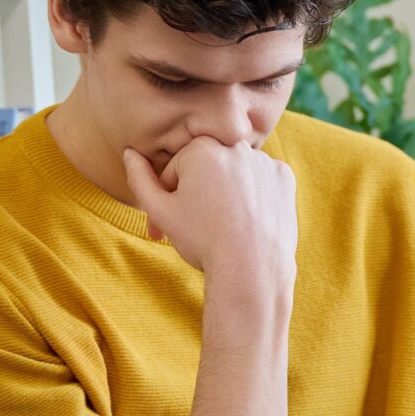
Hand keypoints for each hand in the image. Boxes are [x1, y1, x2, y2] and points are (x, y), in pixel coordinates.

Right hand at [123, 136, 297, 286]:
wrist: (252, 269)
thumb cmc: (202, 240)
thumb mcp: (160, 211)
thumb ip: (139, 178)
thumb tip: (129, 153)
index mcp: (202, 148)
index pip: (176, 169)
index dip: (169, 198)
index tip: (167, 224)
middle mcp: (236, 146)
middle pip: (206, 169)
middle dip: (196, 194)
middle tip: (194, 228)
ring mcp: (264, 161)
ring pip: (234, 174)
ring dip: (225, 193)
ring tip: (223, 226)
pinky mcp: (285, 178)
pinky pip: (261, 182)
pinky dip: (253, 196)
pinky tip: (248, 220)